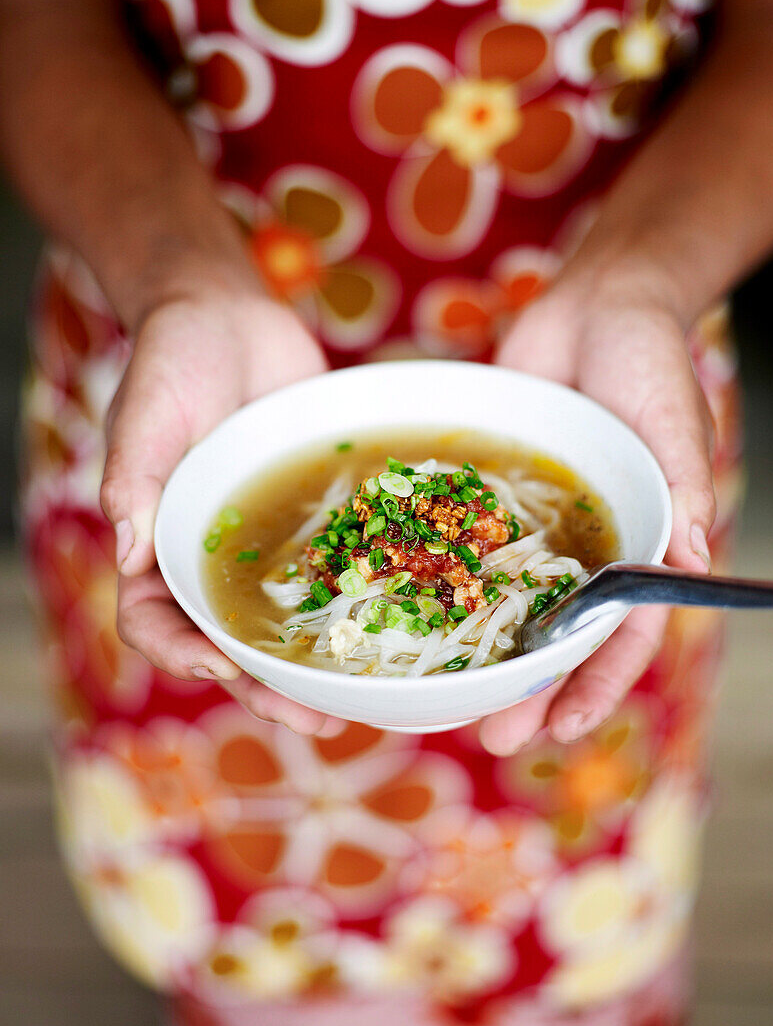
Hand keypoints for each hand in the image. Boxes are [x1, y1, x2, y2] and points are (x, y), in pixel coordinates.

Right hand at [100, 289, 341, 734]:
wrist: (229, 310)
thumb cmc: (174, 354)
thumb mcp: (147, 411)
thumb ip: (133, 477)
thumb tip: (126, 550)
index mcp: (158, 538)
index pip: (153, 617)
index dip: (179, 652)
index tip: (218, 666)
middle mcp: (209, 551)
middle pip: (228, 638)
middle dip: (262, 683)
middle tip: (311, 716)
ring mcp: (262, 539)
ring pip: (282, 618)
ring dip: (311, 663)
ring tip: (354, 700)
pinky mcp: (311, 515)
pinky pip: (330, 566)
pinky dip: (353, 601)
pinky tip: (393, 622)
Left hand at [479, 285, 714, 754]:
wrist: (592, 305)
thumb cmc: (648, 359)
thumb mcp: (674, 422)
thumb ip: (682, 490)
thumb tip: (692, 561)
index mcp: (640, 544)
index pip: (622, 633)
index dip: (597, 684)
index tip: (563, 727)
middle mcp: (586, 548)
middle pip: (559, 636)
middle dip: (532, 690)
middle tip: (495, 737)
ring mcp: (535, 528)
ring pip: (508, 607)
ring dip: (484, 656)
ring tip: (448, 702)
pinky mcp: (491, 499)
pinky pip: (466, 547)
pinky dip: (443, 583)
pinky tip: (410, 616)